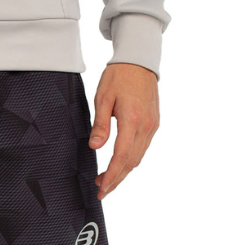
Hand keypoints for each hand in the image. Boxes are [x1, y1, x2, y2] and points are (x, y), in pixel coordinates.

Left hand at [88, 62, 159, 200]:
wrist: (139, 61)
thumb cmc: (118, 75)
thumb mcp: (103, 97)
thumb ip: (100, 124)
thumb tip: (95, 147)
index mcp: (132, 119)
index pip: (122, 156)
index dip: (112, 175)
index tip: (102, 188)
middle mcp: (146, 126)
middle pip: (132, 162)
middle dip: (117, 178)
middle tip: (101, 189)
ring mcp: (153, 126)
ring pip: (139, 156)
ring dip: (124, 170)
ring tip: (107, 178)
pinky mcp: (154, 123)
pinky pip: (143, 147)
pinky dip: (132, 158)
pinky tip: (121, 161)